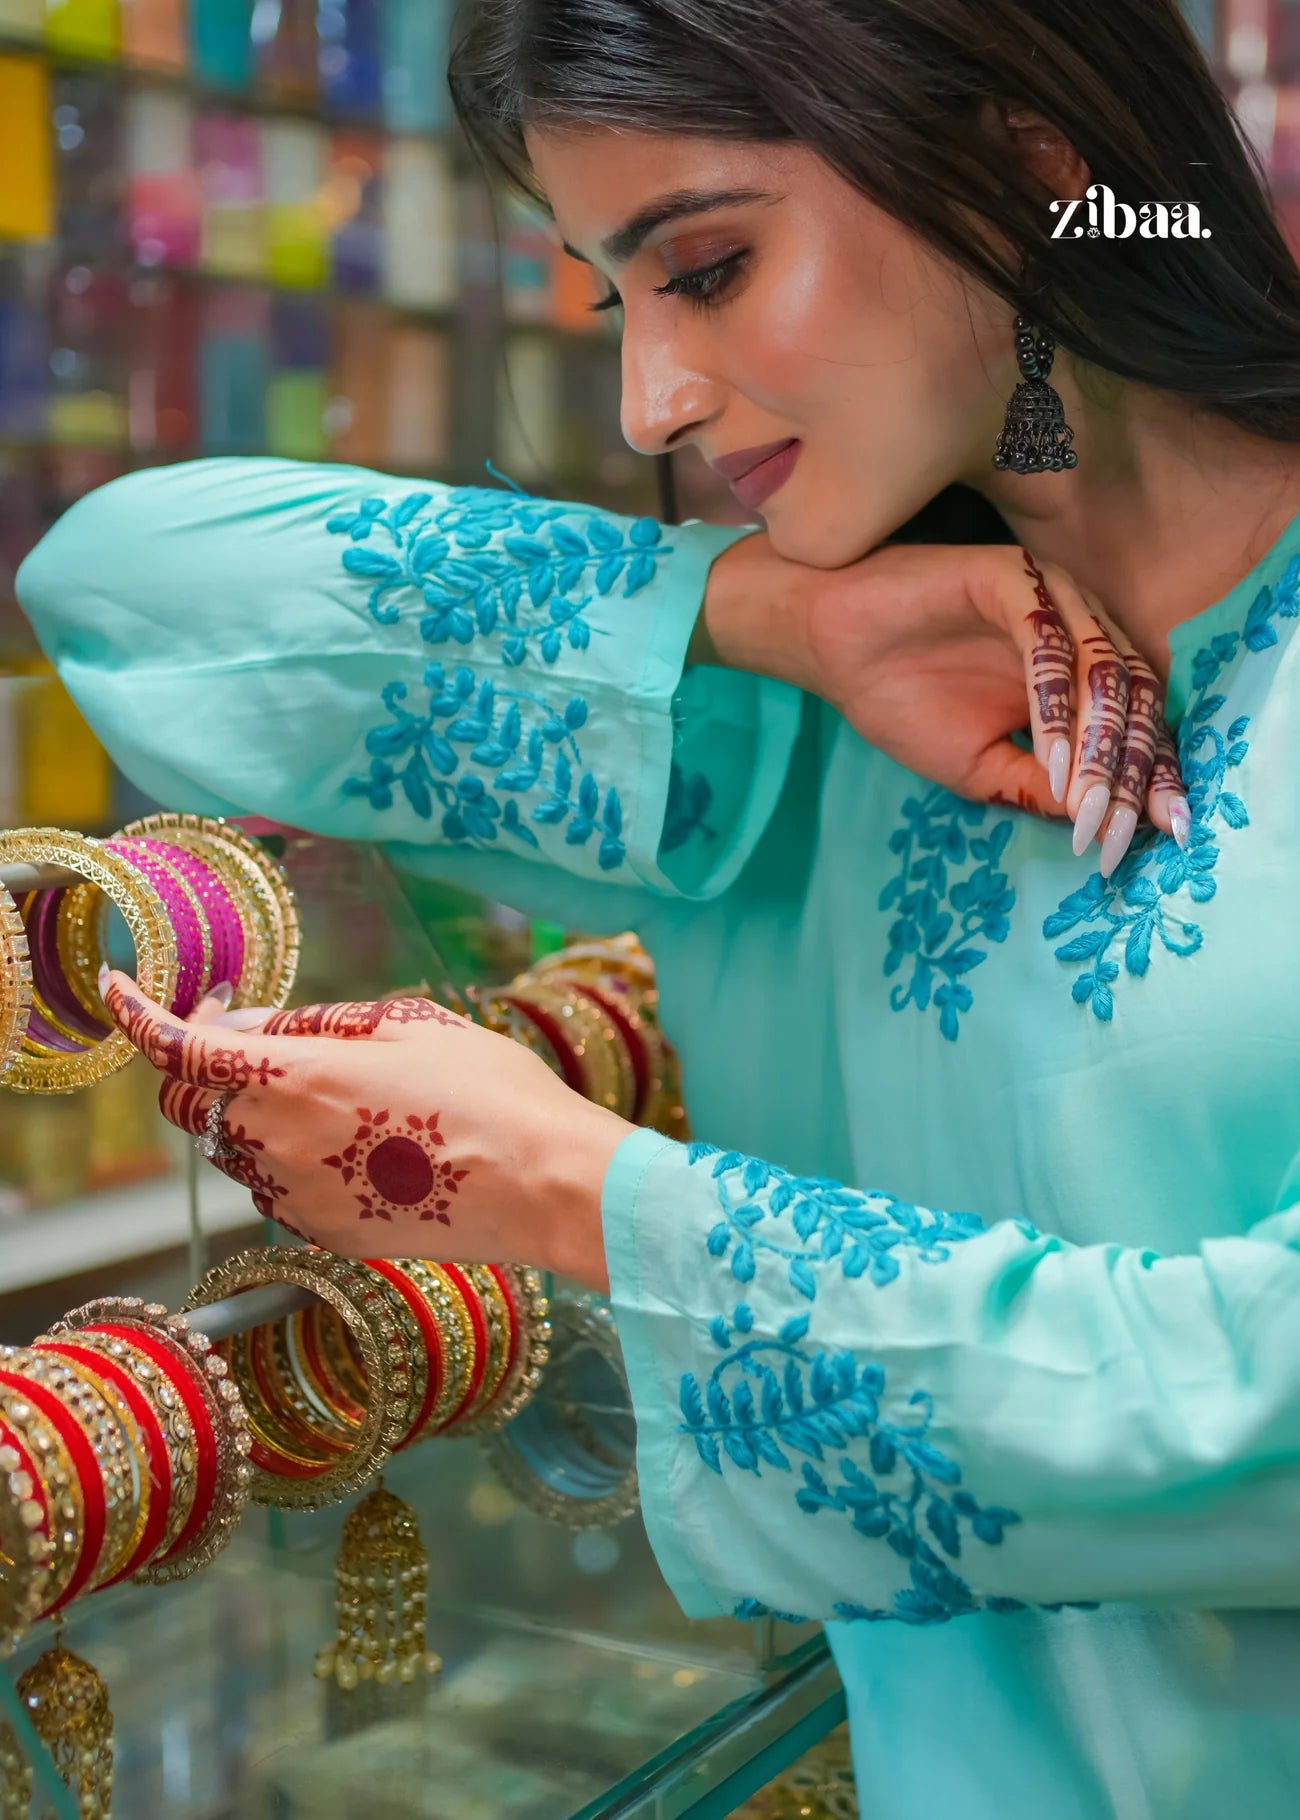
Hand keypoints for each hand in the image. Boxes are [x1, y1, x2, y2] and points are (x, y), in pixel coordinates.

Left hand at [104, 972, 626, 1287]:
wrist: (546, 1187)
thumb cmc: (493, 1090)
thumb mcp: (409, 1023)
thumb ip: (314, 1022)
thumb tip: (244, 1023)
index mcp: (297, 1074)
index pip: (180, 1048)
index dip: (139, 1015)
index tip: (123, 990)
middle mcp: (279, 1141)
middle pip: (190, 1104)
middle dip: (201, 1066)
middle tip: (254, 1037)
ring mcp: (298, 1199)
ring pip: (232, 1150)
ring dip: (252, 1116)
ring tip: (338, 1097)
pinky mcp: (325, 1238)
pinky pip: (277, 1192)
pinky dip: (291, 1162)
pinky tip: (360, 1147)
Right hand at [703, 534, 1187, 877]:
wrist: (828, 647)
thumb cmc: (900, 698)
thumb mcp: (982, 766)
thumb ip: (1043, 787)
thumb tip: (1100, 825)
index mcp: (1080, 668)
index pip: (1135, 722)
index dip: (1150, 779)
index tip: (1161, 836)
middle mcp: (1078, 626)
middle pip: (1133, 699)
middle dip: (1129, 773)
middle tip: (1119, 833)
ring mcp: (1048, 596)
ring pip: (1102, 671)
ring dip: (1098, 747)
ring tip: (1087, 807)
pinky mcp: (1010, 575)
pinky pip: (1049, 642)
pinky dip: (1055, 704)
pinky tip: (1048, 756)